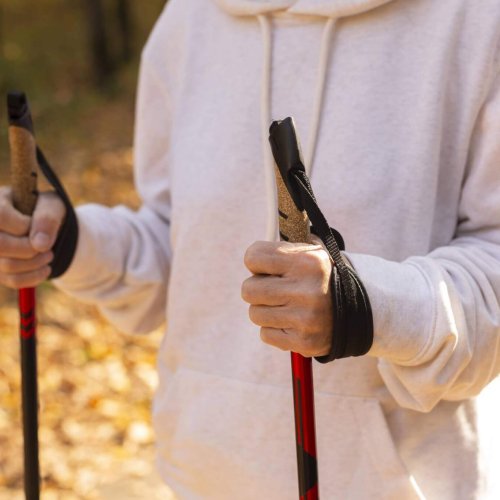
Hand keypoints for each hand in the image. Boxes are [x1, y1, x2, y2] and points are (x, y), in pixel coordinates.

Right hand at [0, 186, 65, 288]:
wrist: (41, 227)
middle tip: (47, 247)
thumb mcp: (51, 206)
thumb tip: (40, 245)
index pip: (1, 217)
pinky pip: (12, 280)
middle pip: (0, 245)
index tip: (35, 224)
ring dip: (36, 263)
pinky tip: (45, 269)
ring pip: (8, 265)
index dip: (24, 225)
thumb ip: (47, 218)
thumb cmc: (43, 210)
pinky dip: (34, 277)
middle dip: (31, 249)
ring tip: (49, 255)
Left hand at [242, 240, 332, 357]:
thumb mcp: (310, 253)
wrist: (357, 310)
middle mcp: (307, 290)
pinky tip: (292, 322)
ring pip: (255, 313)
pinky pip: (265, 334)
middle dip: (257, 289)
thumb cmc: (321, 277)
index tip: (264, 267)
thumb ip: (281, 249)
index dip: (256, 262)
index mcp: (308, 262)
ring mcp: (305, 319)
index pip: (253, 257)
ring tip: (286, 306)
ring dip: (266, 310)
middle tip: (272, 288)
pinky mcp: (304, 342)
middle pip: (248, 289)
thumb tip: (252, 254)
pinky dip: (274, 329)